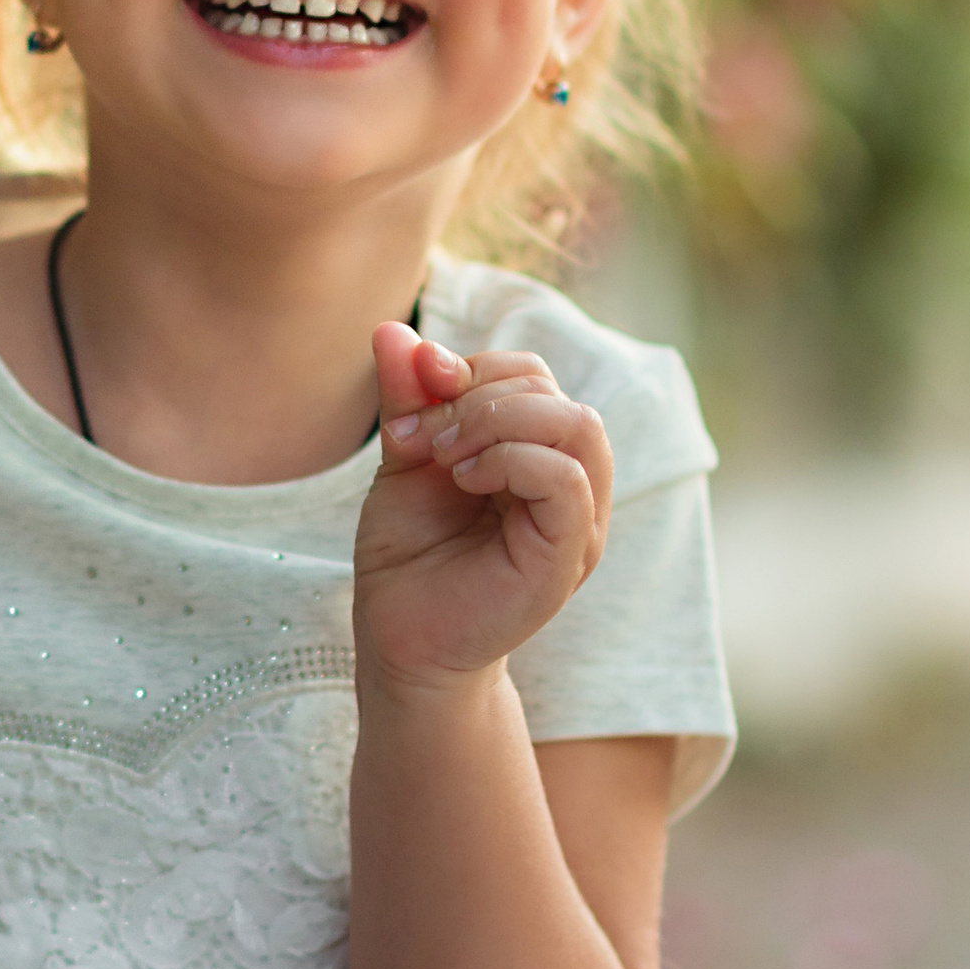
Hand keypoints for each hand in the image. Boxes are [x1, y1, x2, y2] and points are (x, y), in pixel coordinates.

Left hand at [352, 323, 612, 703]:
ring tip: (446, 457)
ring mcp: (577, 520)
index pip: (530, 373)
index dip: (470, 368)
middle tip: (424, 439)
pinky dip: (511, 459)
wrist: (400, 641)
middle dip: (476, 396)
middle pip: (552, 389)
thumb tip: (392, 328)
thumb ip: (409, 396)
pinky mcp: (568, 555)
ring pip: (576, 424)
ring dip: (497, 422)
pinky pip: (567, 477)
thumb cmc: (408, 555)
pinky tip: (465, 479)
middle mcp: (569, 482)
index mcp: (536, 453)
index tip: (415, 398)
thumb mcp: (404, 457)